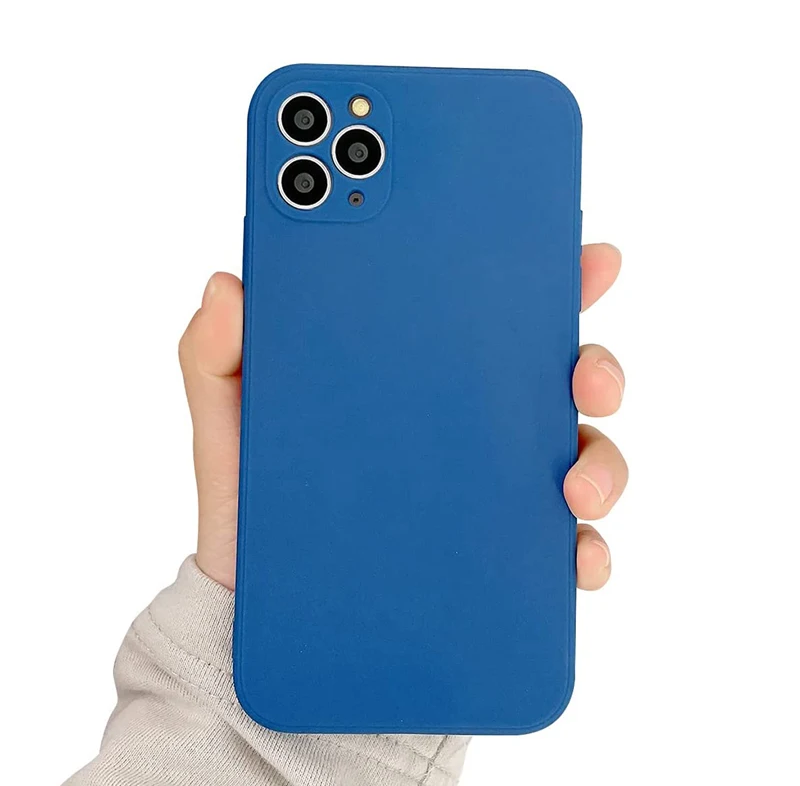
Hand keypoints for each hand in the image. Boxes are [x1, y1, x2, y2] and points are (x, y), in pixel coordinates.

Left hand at [179, 243, 626, 590]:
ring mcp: (494, 490)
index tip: (582, 255)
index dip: (545, 277)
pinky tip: (574, 555)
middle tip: (586, 375)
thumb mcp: (230, 420)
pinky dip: (585, 551)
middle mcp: (470, 424)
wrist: (255, 604)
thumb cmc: (254, 500)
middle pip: (558, 380)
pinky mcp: (500, 556)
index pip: (492, 312)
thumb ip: (219, 353)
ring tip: (575, 487)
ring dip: (602, 464)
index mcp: (419, 372)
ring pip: (581, 458)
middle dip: (595, 366)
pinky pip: (563, 550)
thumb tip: (227, 287)